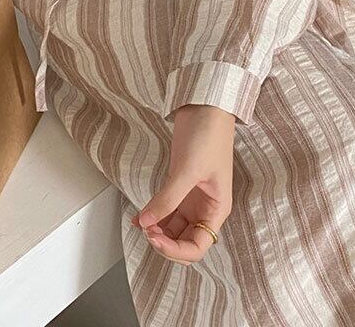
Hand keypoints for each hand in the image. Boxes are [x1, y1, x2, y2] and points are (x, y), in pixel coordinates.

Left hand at [132, 104, 234, 264]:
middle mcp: (205, 208)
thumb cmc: (208, 135)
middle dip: (164, 241)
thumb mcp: (187, 170)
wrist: (204, 106)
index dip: (176, 249)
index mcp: (216, 209)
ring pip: (172, 227)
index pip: (197, 246)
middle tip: (146, 229)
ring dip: (156, 230)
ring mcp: (191, 197)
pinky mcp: (179, 184)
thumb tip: (146, 222)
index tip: (155, 237)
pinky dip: (152, 215)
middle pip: (184, 240)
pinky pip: (165, 209)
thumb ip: (167, 199)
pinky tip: (138, 217)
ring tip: (140, 223)